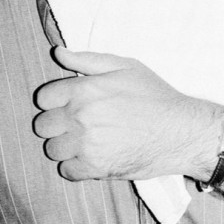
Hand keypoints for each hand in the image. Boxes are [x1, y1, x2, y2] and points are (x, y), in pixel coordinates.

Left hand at [34, 47, 218, 182]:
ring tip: (83, 142)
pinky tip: (90, 158)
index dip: (54, 101)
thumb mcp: (125, 66)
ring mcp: (86, 145)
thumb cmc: (155, 96)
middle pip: (43, 126)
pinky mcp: (95, 169)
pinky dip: (75, 167)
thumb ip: (87, 59)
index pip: (42, 99)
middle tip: (75, 125)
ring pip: (52, 150)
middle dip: (56, 125)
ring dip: (64, 147)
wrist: (181, 131)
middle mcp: (80, 117)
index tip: (67, 105)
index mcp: (84, 90)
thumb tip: (58, 52)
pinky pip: (66, 171)